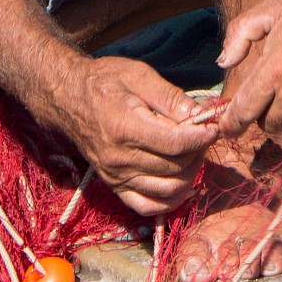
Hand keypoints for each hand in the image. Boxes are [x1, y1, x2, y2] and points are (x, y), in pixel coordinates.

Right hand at [42, 55, 223, 216]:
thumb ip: (169, 96)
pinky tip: (184, 187)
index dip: (201, 137)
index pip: (175, 143)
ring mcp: (115, 175)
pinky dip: (169, 202)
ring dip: (190, 175)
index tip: (213, 127)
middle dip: (198, 152)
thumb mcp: (138, 75)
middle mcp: (118, 158)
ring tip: (194, 154)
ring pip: (166, 189)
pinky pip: (146, 206)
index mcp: (125, 127)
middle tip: (205, 135)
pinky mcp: (114, 185)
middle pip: (174, 167)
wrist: (68, 97)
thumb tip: (199, 115)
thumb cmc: (104, 81)